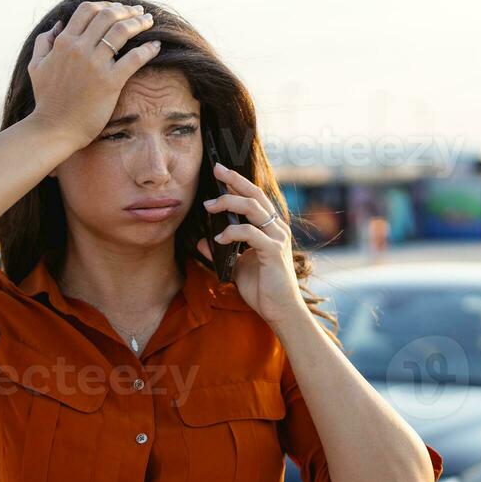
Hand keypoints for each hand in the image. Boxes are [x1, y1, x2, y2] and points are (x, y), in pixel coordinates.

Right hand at [25, 0, 160, 151]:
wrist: (54, 129)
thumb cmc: (46, 101)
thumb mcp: (36, 66)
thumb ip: (44, 42)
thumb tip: (58, 24)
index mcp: (63, 42)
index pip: (88, 10)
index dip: (106, 5)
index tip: (118, 8)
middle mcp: (79, 48)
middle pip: (108, 16)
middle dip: (127, 10)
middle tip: (139, 11)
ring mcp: (95, 65)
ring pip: (122, 31)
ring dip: (139, 22)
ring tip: (149, 21)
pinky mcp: (110, 82)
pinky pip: (134, 58)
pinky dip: (148, 49)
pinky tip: (156, 45)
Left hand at [196, 161, 305, 327]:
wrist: (279, 310)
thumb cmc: (262, 288)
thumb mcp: (236, 266)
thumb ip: (220, 252)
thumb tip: (201, 241)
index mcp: (270, 228)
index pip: (254, 197)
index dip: (237, 182)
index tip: (219, 171)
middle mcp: (276, 228)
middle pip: (255, 195)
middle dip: (234, 180)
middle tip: (215, 170)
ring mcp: (277, 238)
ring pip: (253, 209)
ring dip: (229, 203)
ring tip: (209, 207)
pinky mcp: (274, 252)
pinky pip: (251, 233)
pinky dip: (232, 233)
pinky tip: (218, 238)